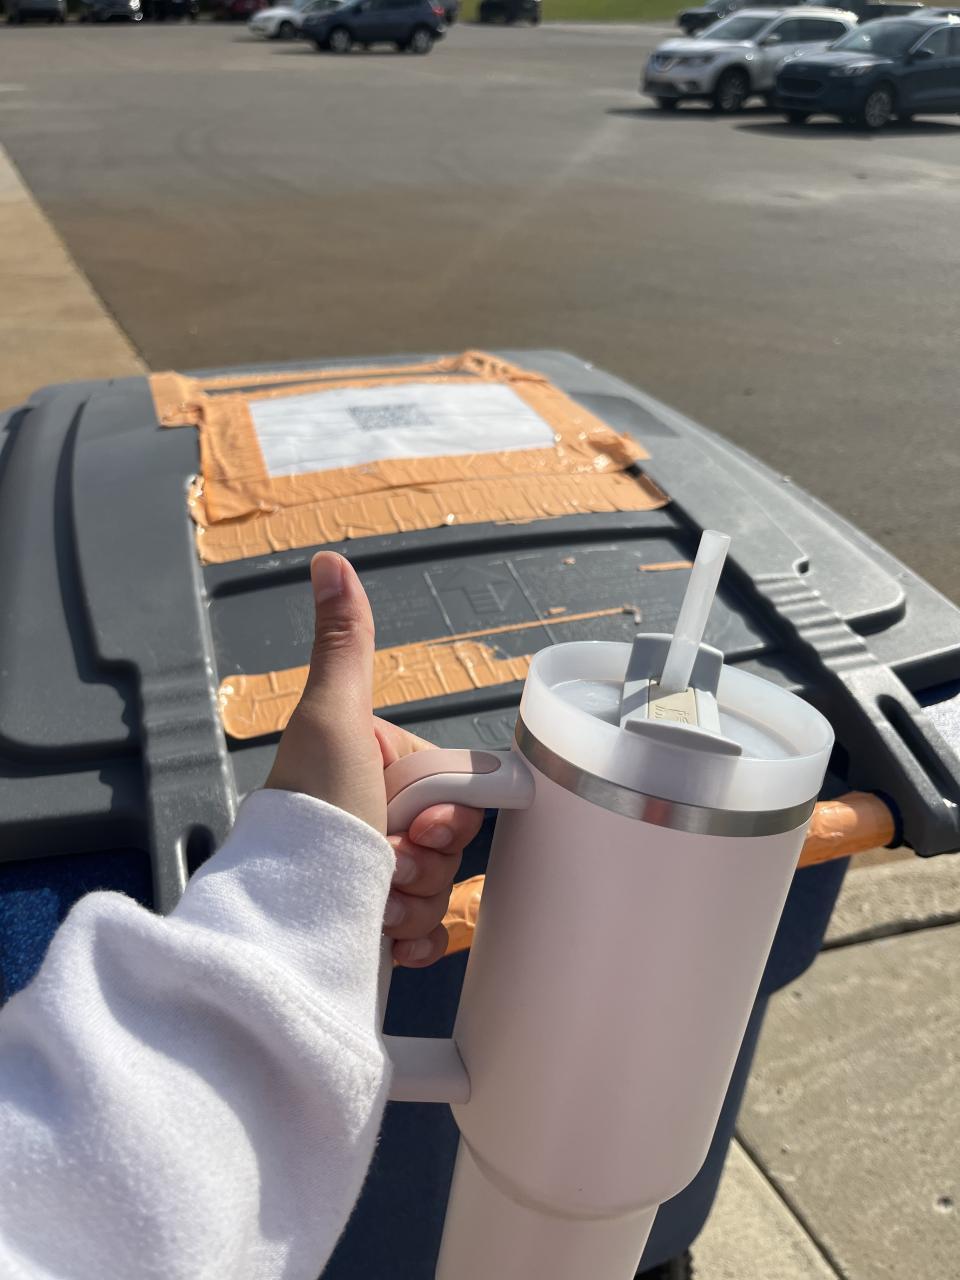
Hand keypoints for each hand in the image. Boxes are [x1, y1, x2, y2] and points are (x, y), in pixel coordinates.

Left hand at [266, 552, 483, 967]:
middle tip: (385, 865)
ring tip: (370, 906)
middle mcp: (378, 817)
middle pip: (451, 844)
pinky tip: (386, 939)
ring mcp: (376, 874)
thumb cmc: (310, 810)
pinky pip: (428, 933)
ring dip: (413, 904)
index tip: (419, 824)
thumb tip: (329, 560)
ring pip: (440, 889)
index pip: (454, 791)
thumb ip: (344, 644)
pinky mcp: (375, 925)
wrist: (278, 914)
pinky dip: (415, 940)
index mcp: (378, 768)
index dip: (446, 816)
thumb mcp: (332, 718)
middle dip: (425, 864)